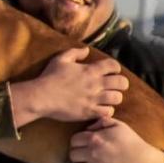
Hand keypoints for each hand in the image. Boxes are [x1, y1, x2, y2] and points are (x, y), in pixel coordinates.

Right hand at [9, 47, 128, 126]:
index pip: (113, 65)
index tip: (111, 71)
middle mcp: (95, 84)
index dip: (115, 67)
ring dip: (115, 97)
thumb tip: (86, 50)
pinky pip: (108, 112)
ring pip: (117, 98)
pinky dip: (107, 110)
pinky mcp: (89, 112)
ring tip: (108, 98)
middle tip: (114, 86)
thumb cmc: (50, 77)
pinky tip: (101, 109)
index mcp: (90, 70)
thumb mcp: (61, 59)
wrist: (42, 96)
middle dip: (121, 83)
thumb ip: (75, 52)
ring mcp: (93, 99)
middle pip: (121, 83)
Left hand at [68, 117, 163, 162]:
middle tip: (81, 158)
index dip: (77, 143)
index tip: (80, 146)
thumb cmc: (132, 142)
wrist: (144, 161)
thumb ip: (102, 122)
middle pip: (72, 155)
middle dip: (76, 156)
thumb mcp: (119, 125)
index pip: (74, 140)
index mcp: (95, 138)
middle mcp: (92, 153)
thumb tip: (89, 127)